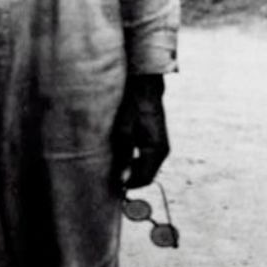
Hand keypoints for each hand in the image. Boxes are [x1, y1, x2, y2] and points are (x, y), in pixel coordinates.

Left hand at [111, 74, 168, 189]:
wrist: (142, 82)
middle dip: (127, 176)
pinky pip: (142, 157)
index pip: (145, 178)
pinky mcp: (152, 139)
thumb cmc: (131, 102)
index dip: (128, 184)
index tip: (110, 184)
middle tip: (105, 173)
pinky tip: (116, 151)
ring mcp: (158, 144)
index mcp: (157, 149)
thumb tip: (124, 179)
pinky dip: (130, 159)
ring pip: (143, 166)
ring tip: (108, 160)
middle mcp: (161, 150)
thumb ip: (124, 153)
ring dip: (127, 167)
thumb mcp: (124, 128)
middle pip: (144, 174)